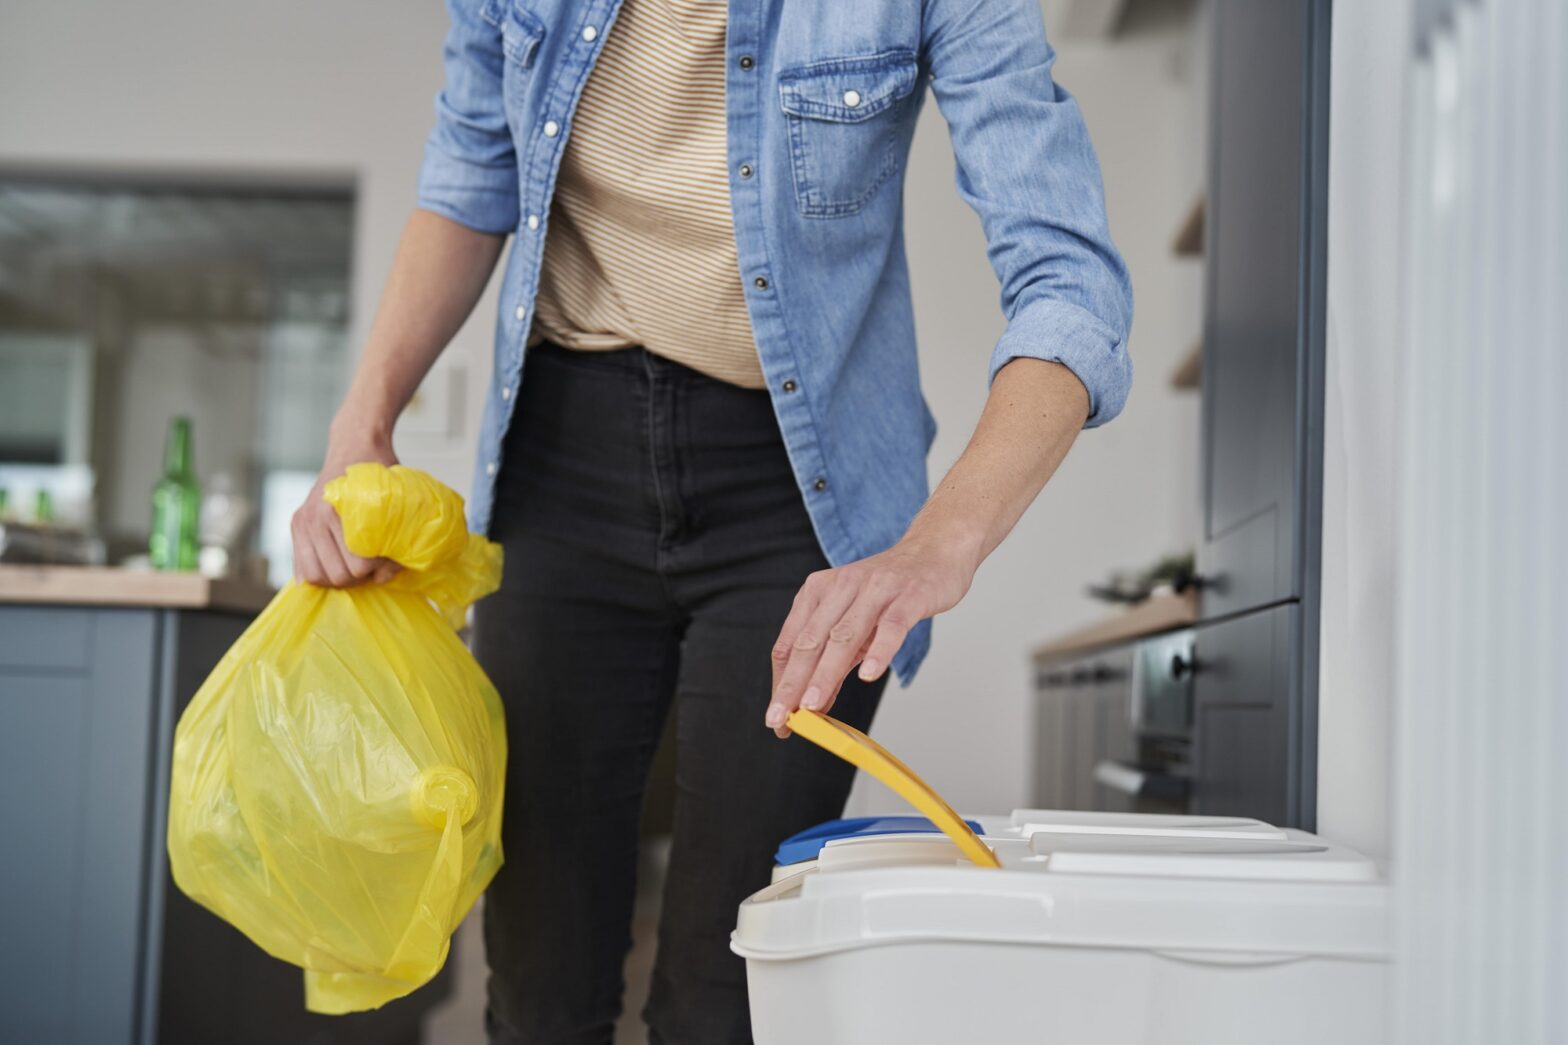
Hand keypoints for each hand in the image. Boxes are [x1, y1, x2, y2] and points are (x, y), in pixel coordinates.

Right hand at [290, 417, 400, 587]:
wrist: (355, 444)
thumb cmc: (382, 474)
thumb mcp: (399, 500)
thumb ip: (398, 540)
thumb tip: (382, 578)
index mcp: (341, 511)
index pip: (360, 566)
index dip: (379, 567)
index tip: (389, 555)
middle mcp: (315, 517)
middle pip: (338, 576)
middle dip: (360, 576)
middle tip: (373, 562)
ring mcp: (302, 521)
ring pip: (316, 577)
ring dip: (338, 578)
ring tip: (354, 565)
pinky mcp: (296, 525)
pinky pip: (301, 568)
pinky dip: (320, 574)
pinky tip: (336, 564)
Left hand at [766, 537, 978, 736]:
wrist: (934, 551)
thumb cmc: (889, 590)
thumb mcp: (853, 620)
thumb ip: (833, 659)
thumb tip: (813, 703)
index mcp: (818, 592)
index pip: (790, 643)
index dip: (781, 682)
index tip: (777, 716)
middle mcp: (841, 587)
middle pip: (810, 641)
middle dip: (792, 683)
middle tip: (781, 717)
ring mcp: (875, 590)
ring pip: (844, 636)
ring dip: (825, 672)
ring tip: (812, 704)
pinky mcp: (909, 596)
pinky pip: (891, 626)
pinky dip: (879, 651)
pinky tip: (869, 674)